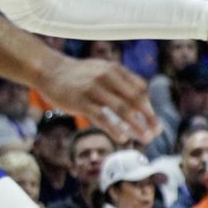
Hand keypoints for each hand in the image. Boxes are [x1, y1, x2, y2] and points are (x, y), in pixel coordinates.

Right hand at [36, 57, 158, 145]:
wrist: (49, 70)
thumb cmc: (79, 74)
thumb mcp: (102, 69)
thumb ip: (121, 82)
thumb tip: (141, 102)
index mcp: (115, 70)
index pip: (140, 88)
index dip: (149, 106)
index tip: (154, 121)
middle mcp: (107, 77)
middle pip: (135, 100)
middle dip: (149, 117)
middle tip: (157, 132)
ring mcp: (93, 89)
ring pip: (122, 110)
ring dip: (137, 126)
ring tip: (146, 138)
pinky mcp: (80, 102)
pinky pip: (102, 117)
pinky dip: (114, 128)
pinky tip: (123, 138)